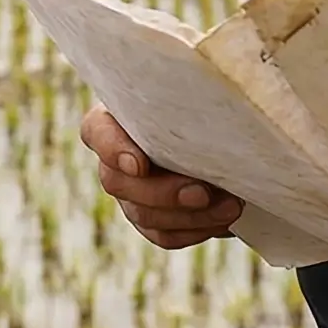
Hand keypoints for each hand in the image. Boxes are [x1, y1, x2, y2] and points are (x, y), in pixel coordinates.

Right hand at [80, 106, 243, 249]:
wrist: (229, 132)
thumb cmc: (212, 98)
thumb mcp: (201, 92)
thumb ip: (198, 93)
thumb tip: (219, 100)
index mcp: (118, 116)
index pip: (96, 131)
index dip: (113, 150)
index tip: (140, 165)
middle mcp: (116, 157)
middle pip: (118, 183)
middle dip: (164, 193)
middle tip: (204, 192)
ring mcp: (131, 192)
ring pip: (143, 214)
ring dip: (189, 216)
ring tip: (230, 206)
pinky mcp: (153, 218)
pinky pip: (163, 235)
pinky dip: (193, 230)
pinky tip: (221, 221)